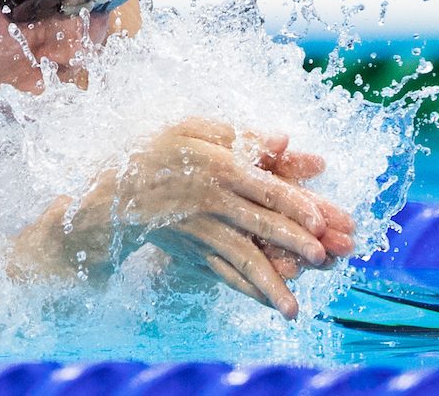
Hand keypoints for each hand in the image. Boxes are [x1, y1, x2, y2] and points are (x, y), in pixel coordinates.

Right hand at [49, 118, 347, 318]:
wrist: (114, 192)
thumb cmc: (157, 152)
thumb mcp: (192, 129)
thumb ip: (240, 135)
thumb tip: (284, 139)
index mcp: (219, 168)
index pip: (266, 188)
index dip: (295, 205)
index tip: (319, 222)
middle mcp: (212, 202)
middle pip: (261, 224)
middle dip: (294, 243)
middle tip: (324, 259)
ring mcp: (201, 231)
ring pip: (243, 258)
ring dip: (271, 282)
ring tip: (294, 309)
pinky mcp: (192, 251)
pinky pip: (224, 273)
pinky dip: (248, 290)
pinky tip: (269, 303)